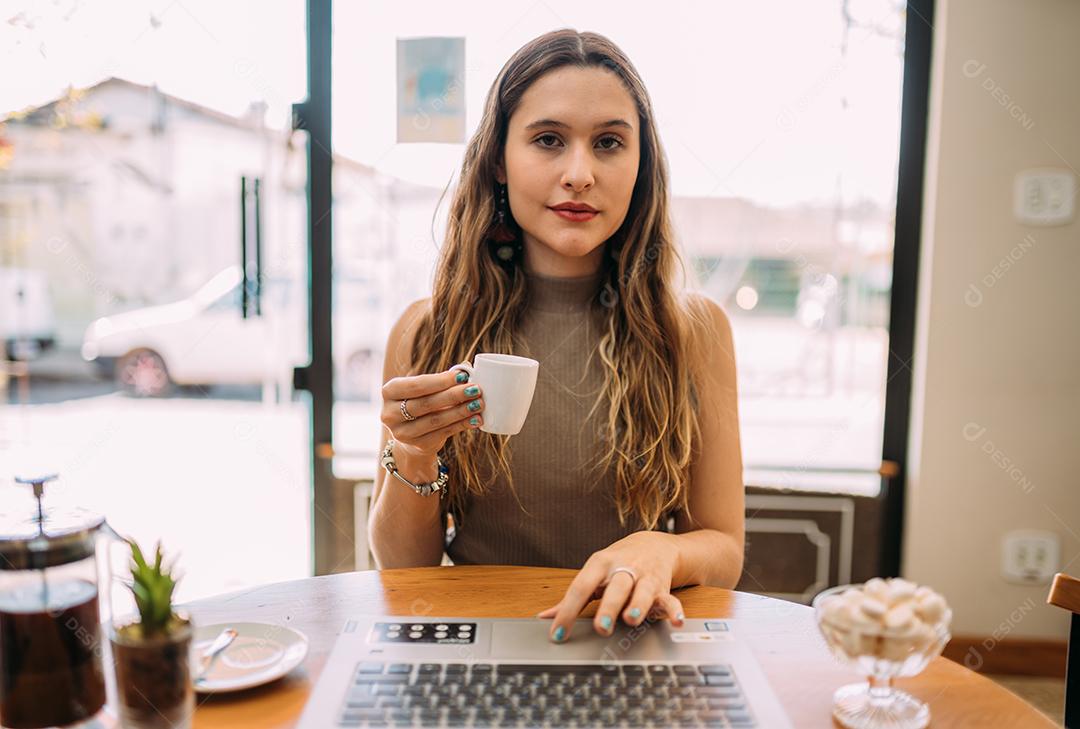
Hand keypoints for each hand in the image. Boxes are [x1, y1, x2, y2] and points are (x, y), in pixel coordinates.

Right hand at [380, 366, 484, 456]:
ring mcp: (402, 433)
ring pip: (436, 420)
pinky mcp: (418, 445)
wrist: (413, 434)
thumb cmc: (421, 402)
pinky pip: (443, 433)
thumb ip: (442, 379)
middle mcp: (390, 414)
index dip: (441, 381)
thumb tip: (465, 367)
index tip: (463, 376)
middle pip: (426, 403)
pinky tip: (475, 419)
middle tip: (475, 389)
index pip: (417, 385)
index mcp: (389, 392)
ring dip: (460, 411)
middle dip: (453, 395)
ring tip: (478, 403)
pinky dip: (462, 425)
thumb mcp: (424, 389)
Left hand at [535, 531, 685, 641]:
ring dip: (637, 605)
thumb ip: (572, 598)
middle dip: (609, 607)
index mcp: (600, 564)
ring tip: (631, 619)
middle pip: (615, 587)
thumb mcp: (593, 574)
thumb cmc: (617, 563)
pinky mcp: (663, 587)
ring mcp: (644, 577)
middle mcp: (623, 569)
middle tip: (600, 627)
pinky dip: (674, 610)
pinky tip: (675, 620)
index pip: (581, 587)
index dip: (567, 611)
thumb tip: (545, 617)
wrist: (653, 545)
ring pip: (642, 591)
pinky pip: (670, 599)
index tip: (557, 633)